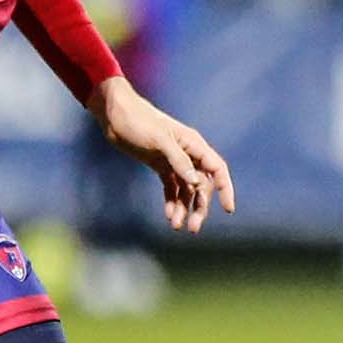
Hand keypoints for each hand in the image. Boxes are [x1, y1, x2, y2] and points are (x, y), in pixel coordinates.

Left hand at [93, 78, 237, 232]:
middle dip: (199, 207)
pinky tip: (169, 215)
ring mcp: (174, 162)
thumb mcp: (159, 139)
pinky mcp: (160, 166)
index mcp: (194, 145)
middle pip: (202, 186)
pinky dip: (171, 202)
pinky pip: (171, 188)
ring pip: (186, 190)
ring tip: (176, 225)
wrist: (114, 115)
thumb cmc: (138, 121)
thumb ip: (178, 161)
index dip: (225, 189)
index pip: (217, 170)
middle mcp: (188, 155)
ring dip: (184, 208)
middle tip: (193, 228)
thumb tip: (196, 183)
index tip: (228, 209)